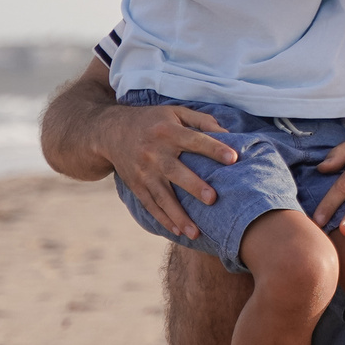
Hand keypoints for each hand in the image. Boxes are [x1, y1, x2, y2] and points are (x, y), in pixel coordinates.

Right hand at [104, 103, 236, 239]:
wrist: (111, 131)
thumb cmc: (153, 121)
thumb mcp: (175, 112)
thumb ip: (202, 120)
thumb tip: (228, 133)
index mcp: (167, 131)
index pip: (194, 140)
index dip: (213, 148)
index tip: (233, 158)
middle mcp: (154, 152)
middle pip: (175, 171)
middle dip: (193, 186)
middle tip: (213, 199)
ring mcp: (143, 171)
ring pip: (162, 196)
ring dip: (178, 215)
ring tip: (196, 233)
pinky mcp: (135, 185)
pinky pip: (150, 205)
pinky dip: (163, 219)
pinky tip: (178, 231)